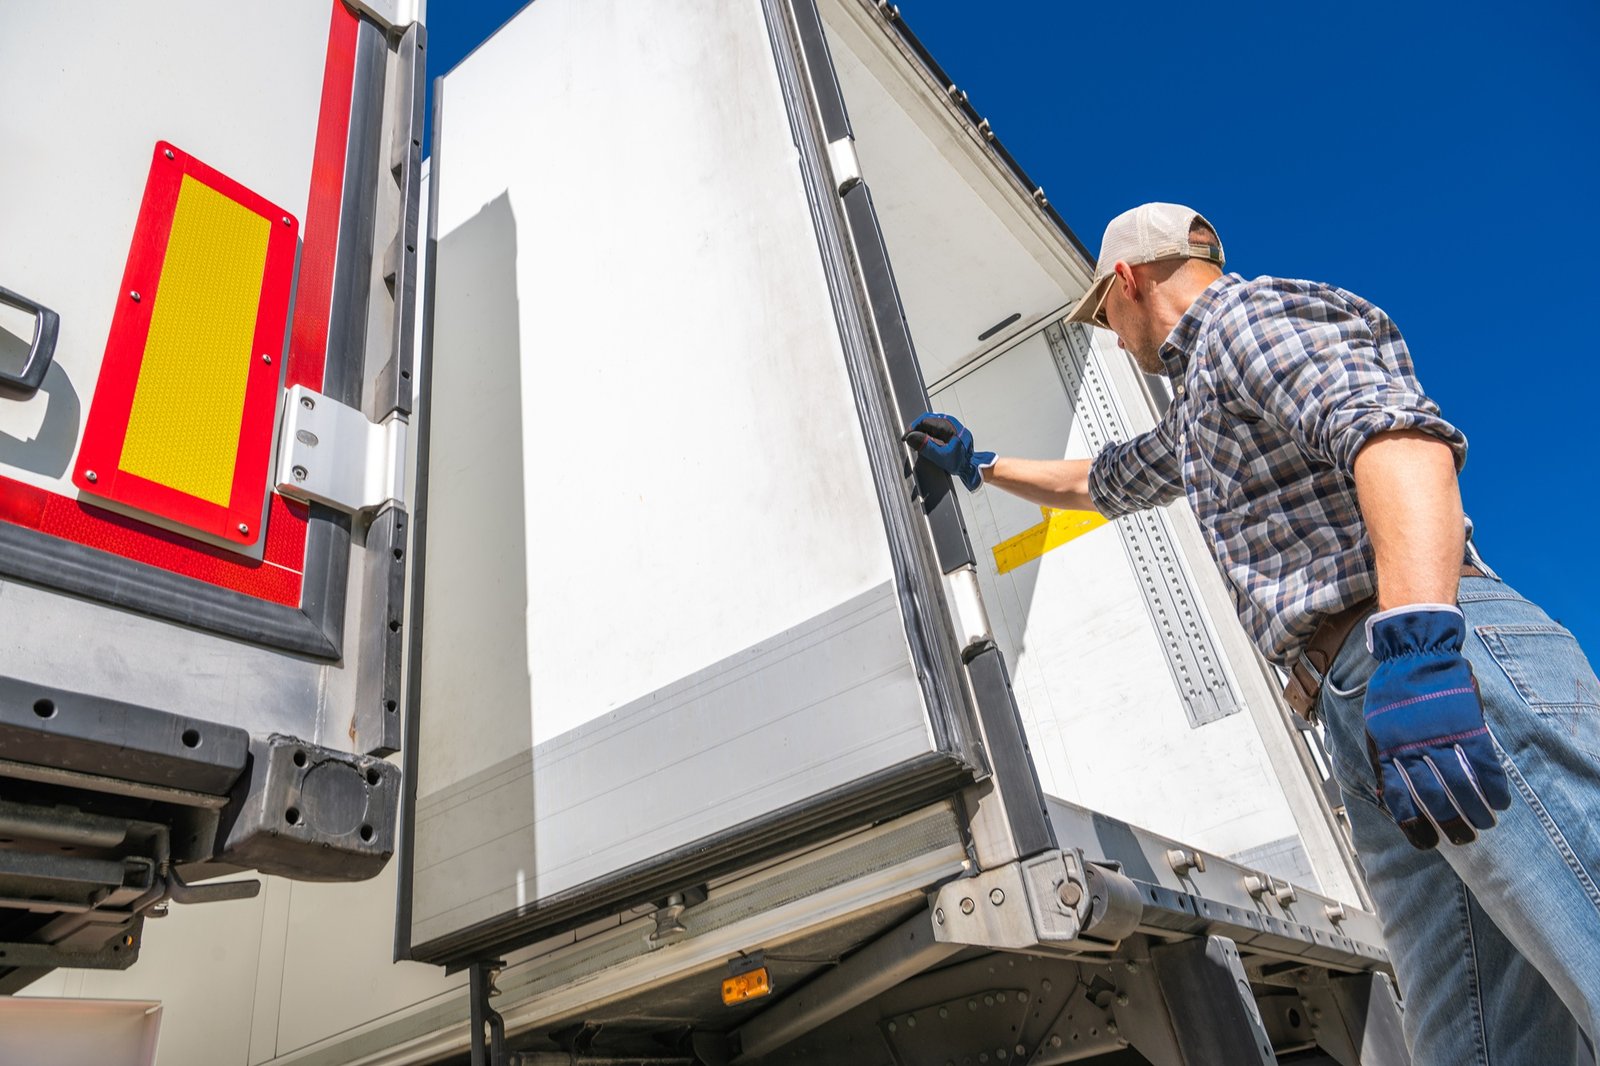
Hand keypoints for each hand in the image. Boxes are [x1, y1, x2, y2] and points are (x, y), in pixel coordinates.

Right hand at [902, 412, 994, 491]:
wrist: (971, 467)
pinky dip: (926, 438)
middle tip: (909, 441)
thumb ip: (926, 446)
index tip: (906, 437)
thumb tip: (911, 437)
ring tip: (916, 445)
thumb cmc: (961, 462)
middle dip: (915, 431)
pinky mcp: (948, 433)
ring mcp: (949, 427)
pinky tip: (924, 446)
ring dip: (920, 435)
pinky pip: (933, 431)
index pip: (924, 419)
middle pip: (926, 421)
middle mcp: (949, 423)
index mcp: (948, 424)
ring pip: (929, 426)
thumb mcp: (941, 456)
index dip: (912, 428)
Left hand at [1363, 606, 1510, 848]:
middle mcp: (1413, 747)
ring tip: (1485, 826)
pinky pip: (1484, 763)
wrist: (1414, 652)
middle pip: (1434, 798)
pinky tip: (1501, 802)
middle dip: (1450, 824)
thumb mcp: (1374, 727)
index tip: (1428, 844)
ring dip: (1476, 811)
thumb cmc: (1392, 694)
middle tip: (1464, 839)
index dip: (1413, 827)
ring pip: (1462, 785)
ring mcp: (1442, 735)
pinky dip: (1494, 786)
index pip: (1399, 799)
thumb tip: (1385, 798)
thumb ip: (1381, 761)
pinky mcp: (1467, 724)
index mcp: (1387, 749)